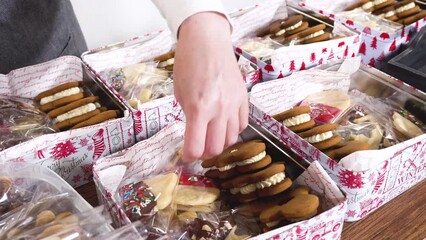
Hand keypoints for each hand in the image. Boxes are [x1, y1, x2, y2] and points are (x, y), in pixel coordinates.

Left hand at [174, 12, 247, 161]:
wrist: (208, 42)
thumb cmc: (188, 64)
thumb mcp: (180, 93)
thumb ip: (189, 116)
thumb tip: (195, 133)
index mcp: (199, 109)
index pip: (196, 147)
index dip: (189, 156)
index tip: (186, 155)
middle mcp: (219, 110)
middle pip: (216, 148)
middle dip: (204, 153)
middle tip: (198, 148)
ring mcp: (234, 105)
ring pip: (232, 139)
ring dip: (220, 143)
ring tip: (211, 137)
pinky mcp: (244, 99)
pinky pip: (242, 124)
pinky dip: (233, 130)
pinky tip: (224, 125)